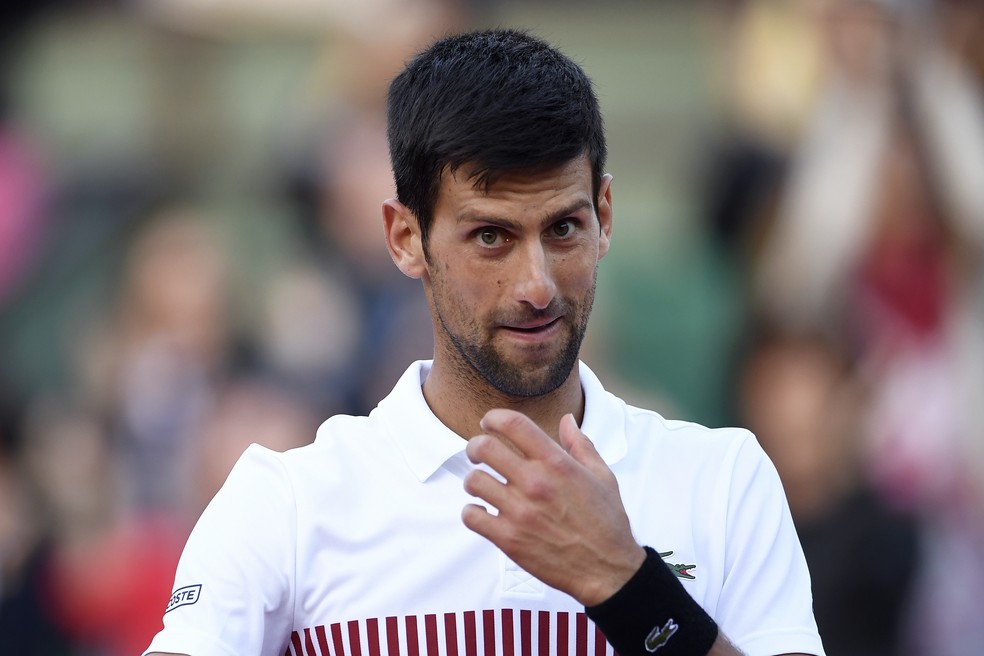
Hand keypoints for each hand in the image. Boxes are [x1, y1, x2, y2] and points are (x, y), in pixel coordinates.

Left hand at [461, 409, 645, 605]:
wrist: (608, 569)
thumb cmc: (606, 523)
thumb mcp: (602, 476)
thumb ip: (580, 445)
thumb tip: (567, 420)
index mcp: (556, 463)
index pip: (513, 424)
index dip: (494, 418)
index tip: (489, 423)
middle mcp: (535, 483)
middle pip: (484, 448)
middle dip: (475, 447)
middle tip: (478, 453)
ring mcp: (519, 511)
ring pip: (473, 481)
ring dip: (474, 481)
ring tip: (483, 486)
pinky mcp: (509, 539)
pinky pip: (472, 516)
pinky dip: (472, 513)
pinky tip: (484, 513)